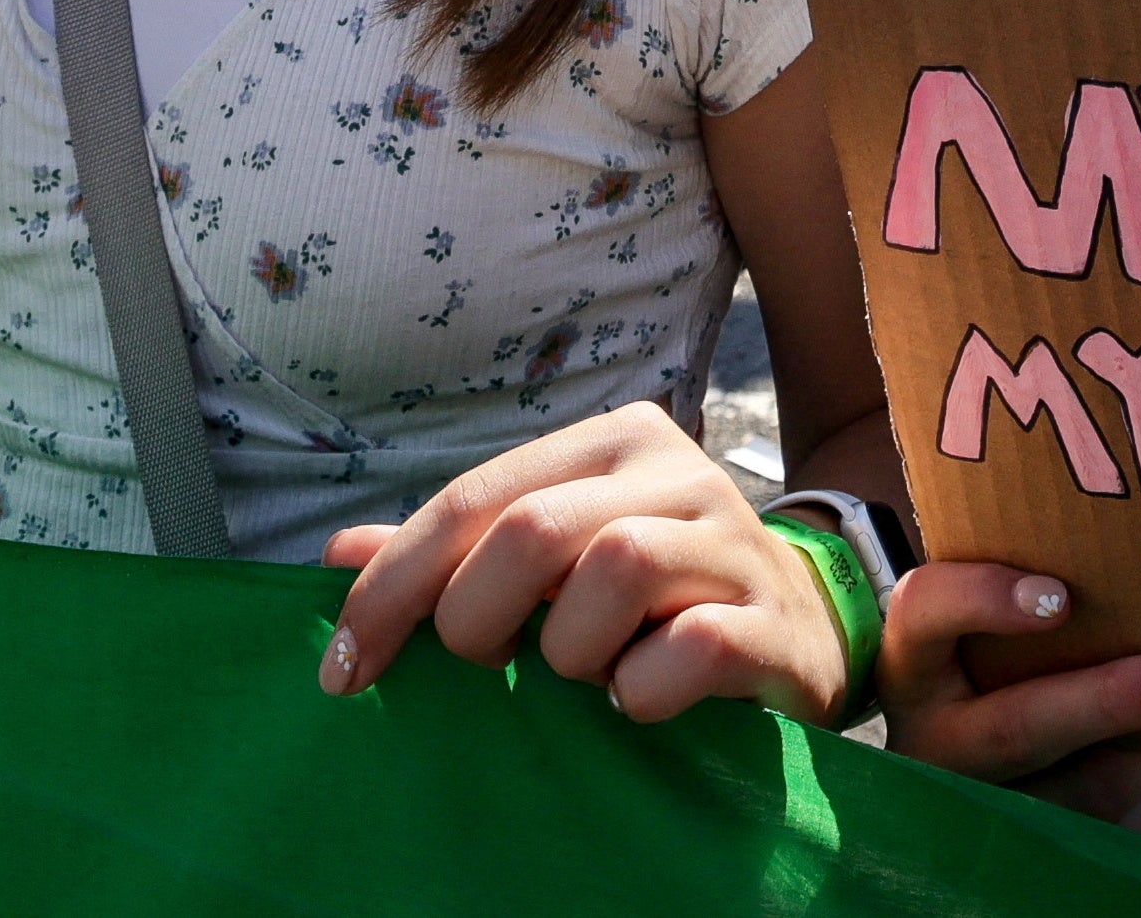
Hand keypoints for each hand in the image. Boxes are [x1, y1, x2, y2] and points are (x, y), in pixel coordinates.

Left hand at [317, 402, 858, 724]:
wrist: (804, 626)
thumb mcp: (554, 561)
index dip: (394, 583)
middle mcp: (676, 472)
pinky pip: (692, 647)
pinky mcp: (775, 621)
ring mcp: (732, 541)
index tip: (344, 667)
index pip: (474, 496)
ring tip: (583, 674)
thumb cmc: (651, 596)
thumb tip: (336, 556)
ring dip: (570, 651)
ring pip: (617, 570)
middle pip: (536, 529)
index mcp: (611, 443)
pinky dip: (640, 689)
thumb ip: (455, 555)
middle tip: (483, 665)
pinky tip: (636, 698)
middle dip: (476, 618)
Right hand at [881, 553, 1140, 811]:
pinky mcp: (1021, 852)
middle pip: (1013, 729)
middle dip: (1104, 702)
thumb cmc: (1013, 667)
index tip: (1059, 598)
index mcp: (917, 665)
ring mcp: (973, 808)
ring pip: (1069, 795)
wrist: (1002, 767)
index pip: (924, 612)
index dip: (983, 599)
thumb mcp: (1005, 637)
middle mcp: (933, 741)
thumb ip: (1054, 614)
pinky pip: (1097, 829)